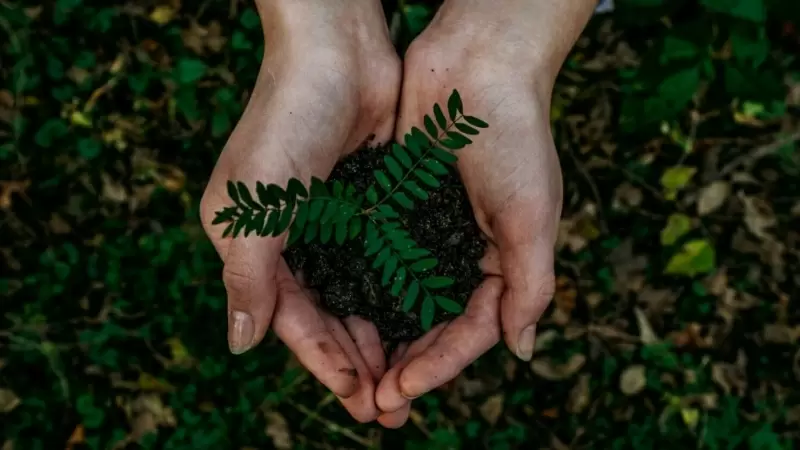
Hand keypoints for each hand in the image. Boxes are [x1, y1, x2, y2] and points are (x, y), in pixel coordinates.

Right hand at [199, 0, 399, 422]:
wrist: (337, 51)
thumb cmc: (286, 121)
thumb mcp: (253, 206)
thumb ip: (247, 278)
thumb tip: (239, 346)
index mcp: (253, 243)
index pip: (289, 319)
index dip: (322, 361)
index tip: (358, 397)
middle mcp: (291, 239)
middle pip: (326, 317)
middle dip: (356, 363)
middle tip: (390, 408)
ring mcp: (332, 223)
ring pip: (357, 296)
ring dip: (380, 338)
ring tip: (408, 380)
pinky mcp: (368, 205)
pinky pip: (382, 263)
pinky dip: (397, 295)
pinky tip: (420, 324)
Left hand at [373, 0, 593, 426]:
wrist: (477, 65)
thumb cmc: (515, 137)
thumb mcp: (533, 216)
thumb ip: (530, 285)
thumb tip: (522, 351)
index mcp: (502, 262)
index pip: (470, 330)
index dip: (439, 365)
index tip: (402, 390)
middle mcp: (463, 254)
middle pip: (432, 325)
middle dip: (406, 365)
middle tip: (374, 402)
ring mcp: (428, 232)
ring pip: (400, 300)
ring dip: (380, 338)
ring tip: (352, 374)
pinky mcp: (396, 208)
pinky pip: (377, 259)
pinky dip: (361, 289)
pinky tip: (337, 314)